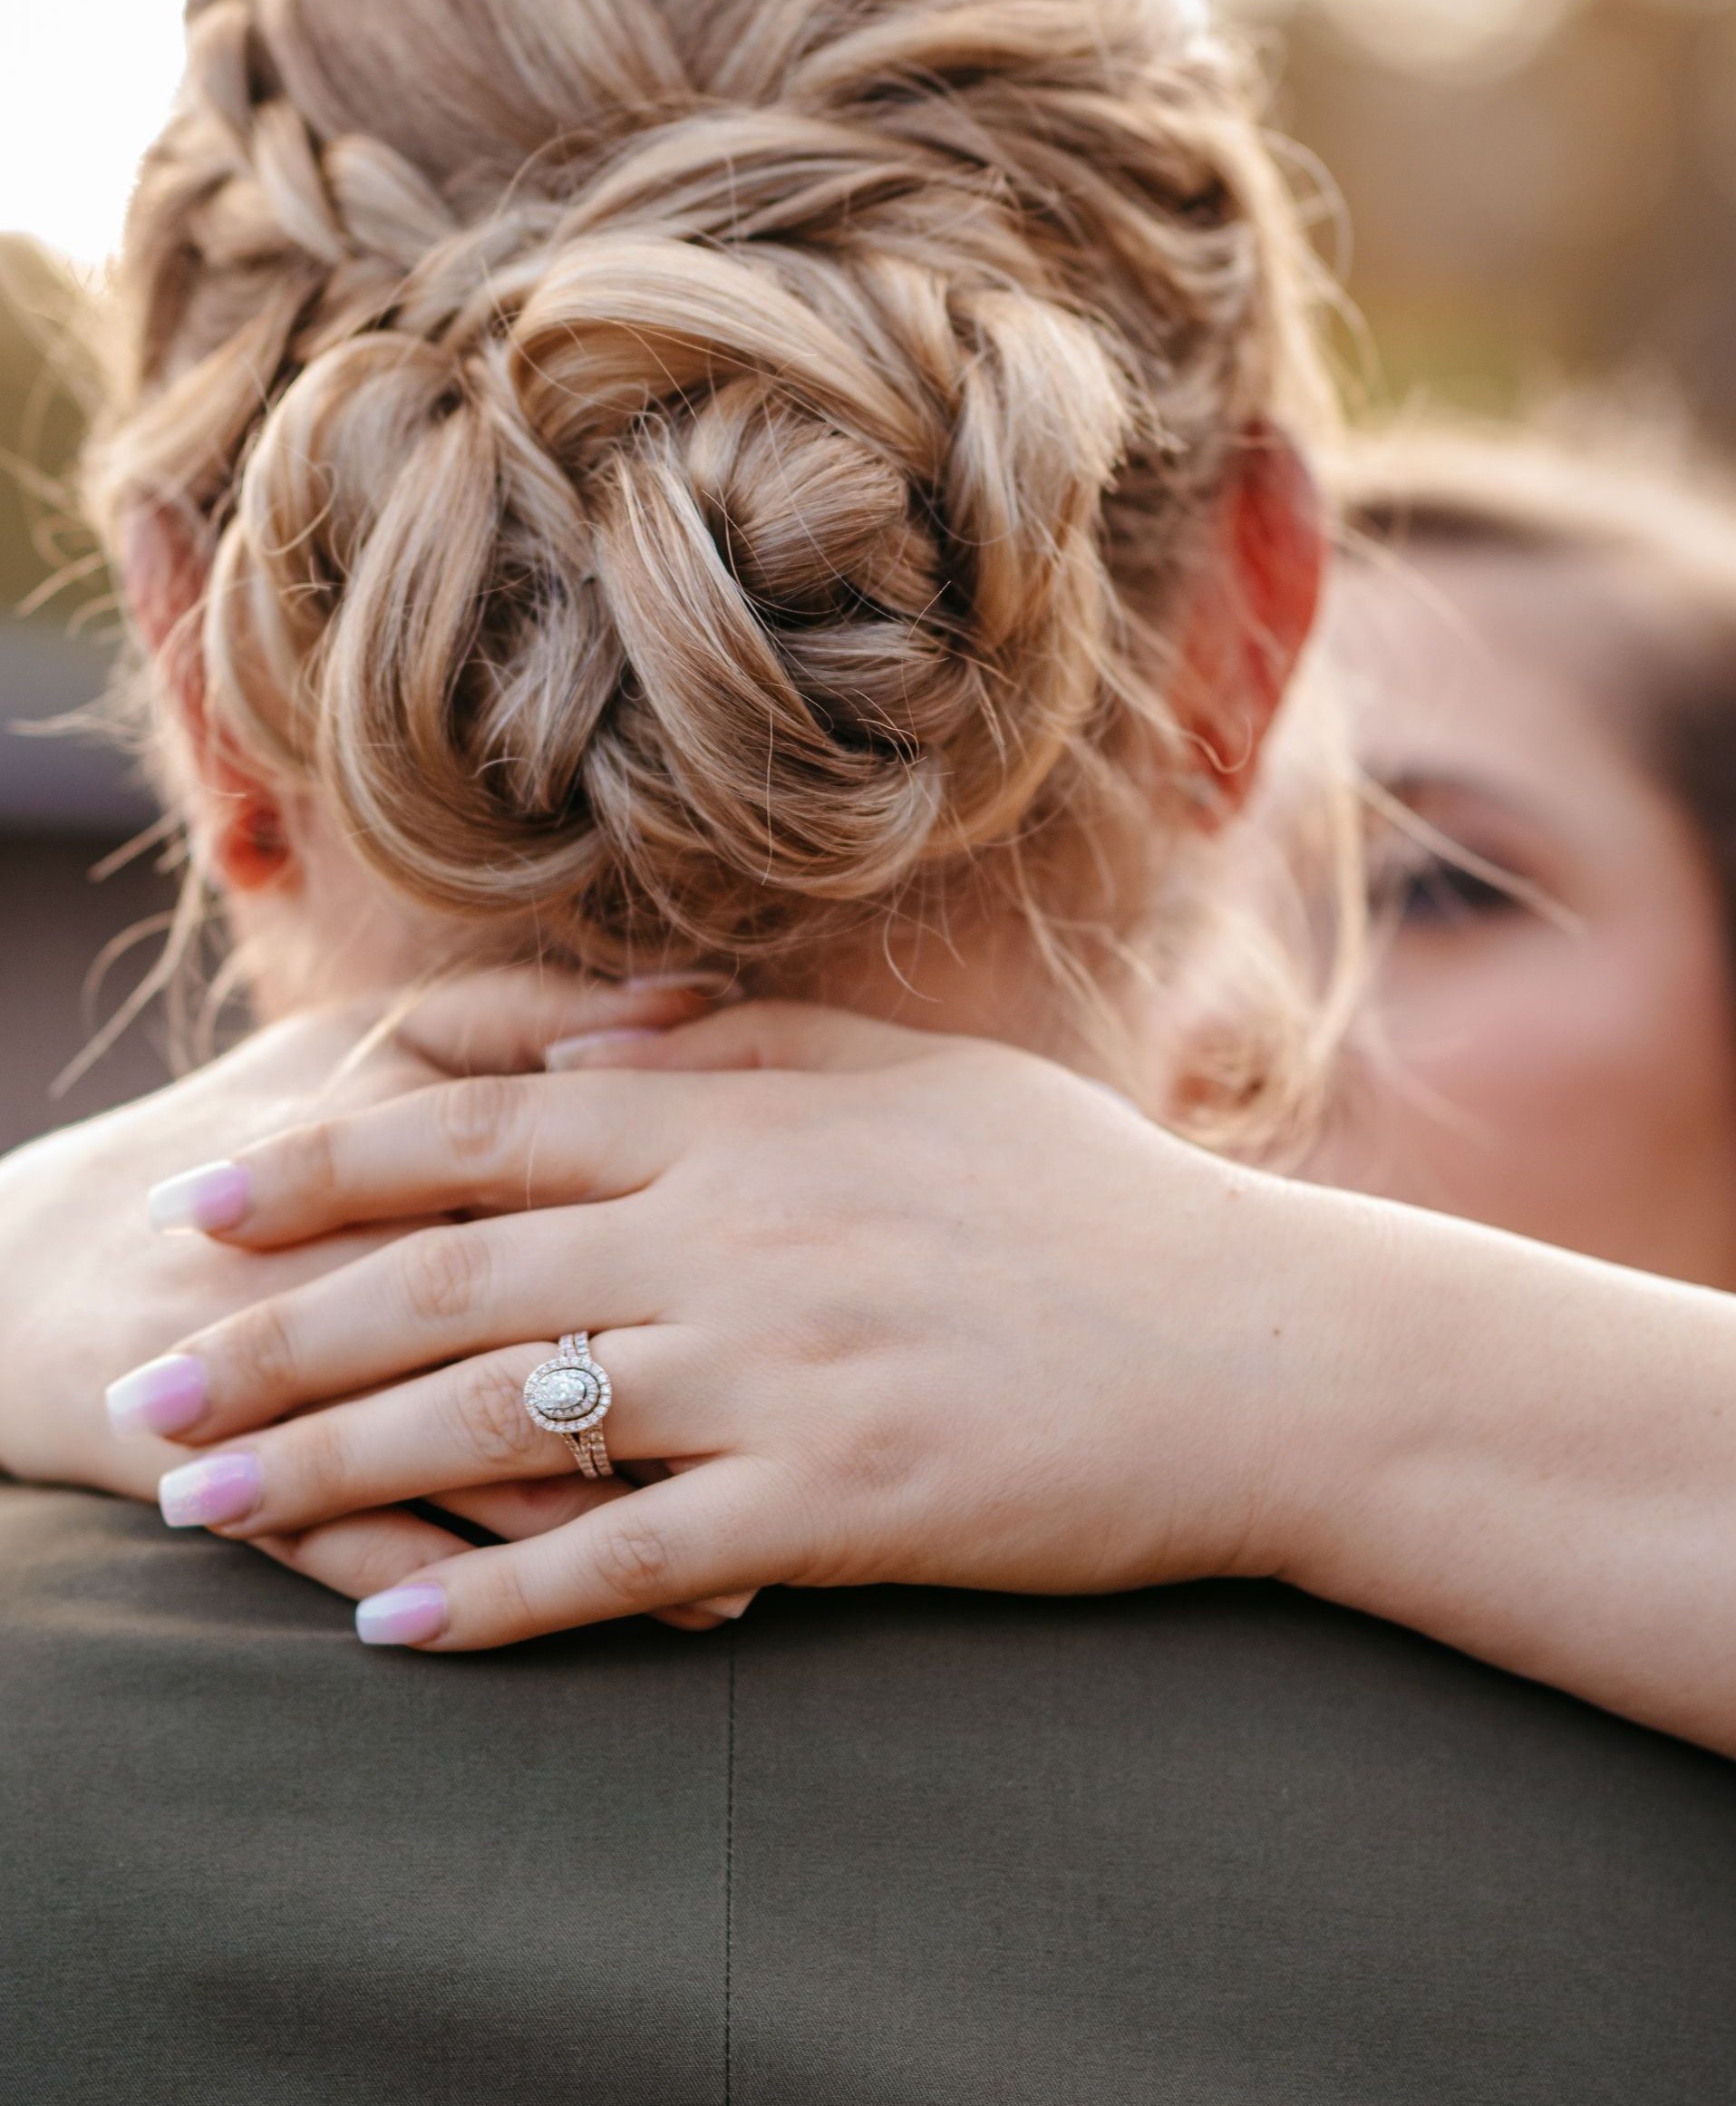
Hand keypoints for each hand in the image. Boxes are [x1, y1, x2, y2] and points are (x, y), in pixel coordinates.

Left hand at [110, 1005, 1329, 1649]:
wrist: (1259, 1345)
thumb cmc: (1090, 1203)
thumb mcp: (920, 1081)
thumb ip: (745, 1047)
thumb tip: (585, 1040)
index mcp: (747, 1127)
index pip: (485, 1136)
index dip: (329, 1169)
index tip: (209, 1204)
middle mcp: (735, 1237)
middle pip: (451, 1280)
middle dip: (275, 1334)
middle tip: (148, 1382)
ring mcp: (781, 1372)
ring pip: (503, 1418)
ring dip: (336, 1467)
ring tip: (204, 1507)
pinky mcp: (836, 1506)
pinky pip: (629, 1560)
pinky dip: (503, 1597)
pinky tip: (397, 1630)